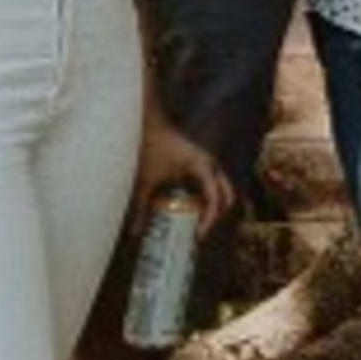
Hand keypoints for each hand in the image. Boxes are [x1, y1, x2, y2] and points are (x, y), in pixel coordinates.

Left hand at [133, 115, 235, 231]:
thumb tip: (134, 234)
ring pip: (221, 188)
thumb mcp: (144, 181)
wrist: (149, 124)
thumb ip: (139, 208)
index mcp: (202, 166)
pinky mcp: (200, 162)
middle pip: (226, 194)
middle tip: (199, 232)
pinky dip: (206, 197)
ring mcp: (207, 161)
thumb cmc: (149, 148)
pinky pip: (211, 183)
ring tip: (196, 223)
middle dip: (216, 215)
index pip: (215, 197)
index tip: (198, 235)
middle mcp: (210, 163)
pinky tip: (189, 208)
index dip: (209, 219)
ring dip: (213, 206)